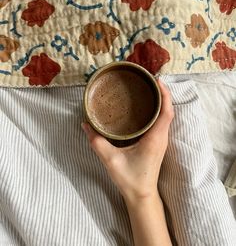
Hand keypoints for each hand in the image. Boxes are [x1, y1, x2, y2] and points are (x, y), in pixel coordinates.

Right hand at [82, 79, 173, 204]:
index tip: (157, 80)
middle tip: (149, 80)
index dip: (165, 94)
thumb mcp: (110, 159)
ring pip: (166, 115)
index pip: (166, 111)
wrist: (141, 195)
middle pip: (168, 110)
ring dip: (161, 101)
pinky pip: (162, 121)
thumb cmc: (129, 179)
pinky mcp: (157, 143)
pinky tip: (147, 106)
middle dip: (162, 93)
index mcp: (154, 138)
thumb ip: (96, 142)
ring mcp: (161, 140)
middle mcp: (161, 137)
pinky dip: (158, 110)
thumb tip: (85, 124)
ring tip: (149, 89)